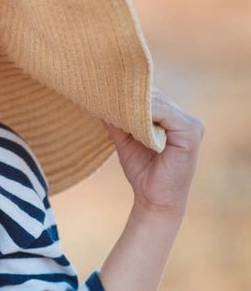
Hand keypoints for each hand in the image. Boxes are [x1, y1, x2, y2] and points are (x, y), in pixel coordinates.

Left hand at [101, 86, 203, 217]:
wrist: (155, 200)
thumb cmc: (143, 172)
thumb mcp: (126, 141)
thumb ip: (118, 121)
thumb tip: (99, 101)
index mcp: (174, 120)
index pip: (152, 98)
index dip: (129, 94)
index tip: (103, 90)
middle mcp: (185, 119)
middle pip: (155, 98)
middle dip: (129, 96)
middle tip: (102, 91)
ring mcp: (191, 125)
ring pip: (158, 103)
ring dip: (134, 102)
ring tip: (109, 100)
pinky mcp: (191, 132)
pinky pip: (164, 114)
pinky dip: (144, 112)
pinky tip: (125, 112)